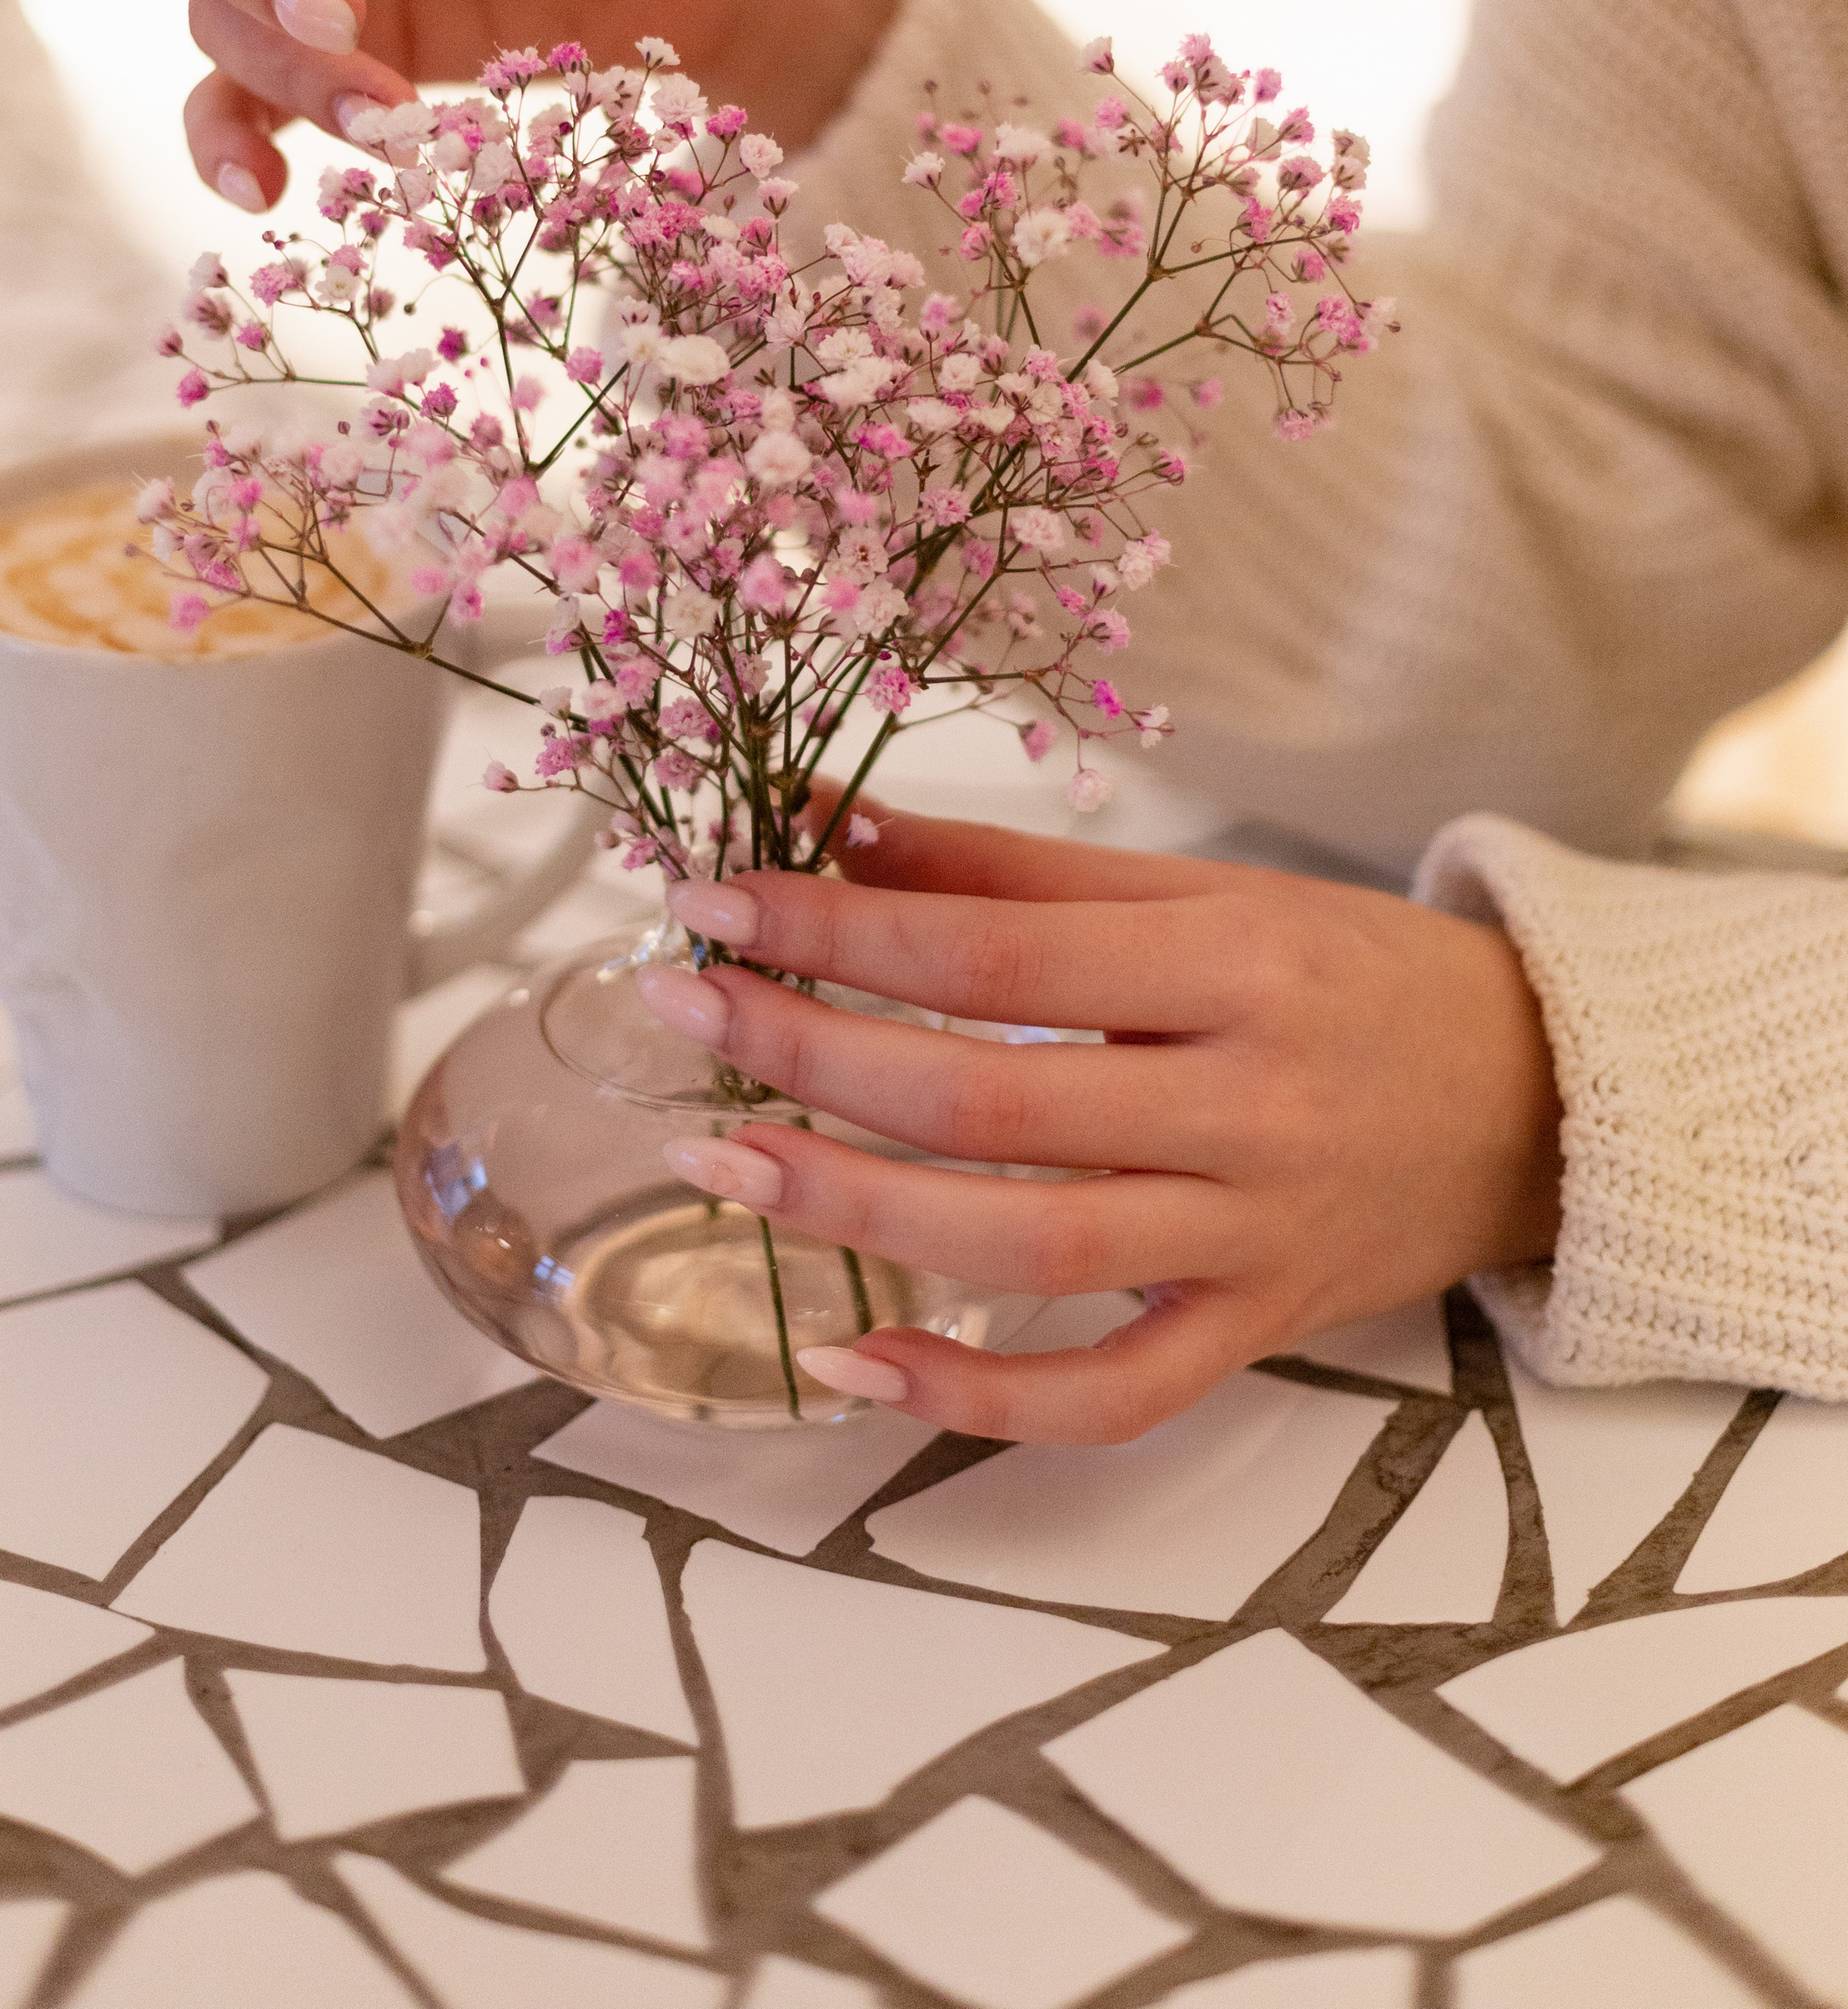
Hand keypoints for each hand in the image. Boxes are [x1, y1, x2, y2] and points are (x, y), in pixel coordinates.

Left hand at [639, 805, 1561, 1445]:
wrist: (1538, 1099)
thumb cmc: (1349, 974)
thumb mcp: (1202, 890)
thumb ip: (1007, 871)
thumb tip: (824, 823)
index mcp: (1233, 960)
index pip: (992, 949)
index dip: (832, 924)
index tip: (709, 899)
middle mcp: (1246, 1101)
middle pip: (991, 1096)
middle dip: (811, 1052)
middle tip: (680, 1010)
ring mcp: (1253, 1236)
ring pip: (1028, 1244)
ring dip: (855, 1207)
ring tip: (721, 1158)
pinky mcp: (1258, 1334)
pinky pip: (1109, 1395)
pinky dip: (978, 1395)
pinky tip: (856, 1362)